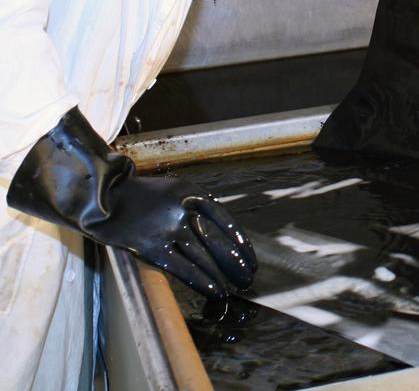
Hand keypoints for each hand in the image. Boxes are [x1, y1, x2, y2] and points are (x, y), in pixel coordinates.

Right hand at [94, 175, 256, 297]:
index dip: (241, 244)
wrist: (107, 197)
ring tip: (232, 290)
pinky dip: (201, 280)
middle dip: (235, 263)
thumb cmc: (145, 196)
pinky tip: (214, 290)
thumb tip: (223, 234)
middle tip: (247, 279)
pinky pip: (182, 267)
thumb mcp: (177, 190)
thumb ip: (198, 207)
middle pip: (218, 242)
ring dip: (220, 276)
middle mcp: (184, 210)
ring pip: (203, 257)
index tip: (251, 259)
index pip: (226, 222)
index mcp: (194, 194)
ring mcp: (168, 228)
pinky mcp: (152, 247)